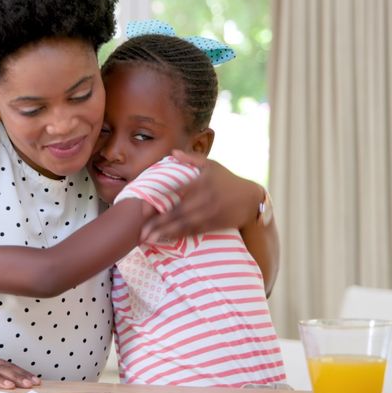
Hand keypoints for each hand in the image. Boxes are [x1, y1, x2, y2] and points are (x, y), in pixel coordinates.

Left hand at [141, 150, 261, 242]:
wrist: (252, 198)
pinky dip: (179, 236)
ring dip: (165, 233)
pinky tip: (166, 240)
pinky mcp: (214, 224)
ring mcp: (209, 213)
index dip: (158, 201)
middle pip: (176, 213)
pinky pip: (194, 232)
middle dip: (157, 223)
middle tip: (139, 232)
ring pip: (183, 225)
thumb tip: (173, 152)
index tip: (142, 209)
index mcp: (200, 182)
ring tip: (148, 240)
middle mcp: (203, 198)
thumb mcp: (212, 165)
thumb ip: (191, 159)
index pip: (174, 193)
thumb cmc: (228, 179)